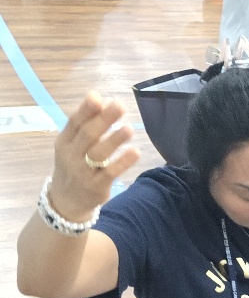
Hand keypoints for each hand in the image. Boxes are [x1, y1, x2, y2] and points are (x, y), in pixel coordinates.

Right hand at [50, 93, 140, 221]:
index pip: (74, 123)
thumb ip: (85, 124)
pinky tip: (135, 152)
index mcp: (64, 142)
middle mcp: (71, 156)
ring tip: (129, 128)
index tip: (98, 96)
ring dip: (114, 140)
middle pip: (88, 135)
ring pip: (99, 154)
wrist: (66, 201)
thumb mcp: (73, 145)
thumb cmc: (75, 165)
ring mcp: (82, 172)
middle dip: (104, 120)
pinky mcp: (96, 187)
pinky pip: (110, 173)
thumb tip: (98, 96)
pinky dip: (123, 162)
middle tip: (120, 106)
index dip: (86, 110)